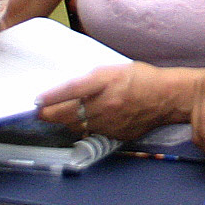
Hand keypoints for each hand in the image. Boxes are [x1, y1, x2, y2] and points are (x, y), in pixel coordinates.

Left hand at [38, 62, 190, 140]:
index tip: (36, 100)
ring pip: (78, 125)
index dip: (51, 97)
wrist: (168, 97)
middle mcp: (107, 104)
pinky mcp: (116, 135)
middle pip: (69, 114)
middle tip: (39, 111)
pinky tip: (87, 119)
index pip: (72, 90)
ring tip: (61, 113)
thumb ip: (92, 78)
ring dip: (66, 120)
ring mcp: (111, 122)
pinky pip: (93, 132)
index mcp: (107, 82)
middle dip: (50, 114)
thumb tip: (69, 88)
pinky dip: (86, 126)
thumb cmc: (142, 78)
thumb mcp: (115, 69)